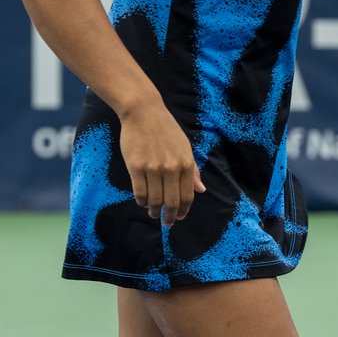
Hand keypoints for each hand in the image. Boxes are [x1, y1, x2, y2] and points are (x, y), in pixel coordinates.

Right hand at [118, 101, 205, 226]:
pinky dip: (141, 201)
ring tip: (153, 213)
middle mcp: (171, 168)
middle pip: (171, 202)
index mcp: (186, 163)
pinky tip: (143, 202)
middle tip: (168, 223)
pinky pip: (139, 192)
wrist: (144, 113)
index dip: (184, 210)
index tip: (181, 217)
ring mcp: (153, 168)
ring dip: (154, 211)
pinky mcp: (136, 167)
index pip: (187, 195)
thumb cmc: (166, 130)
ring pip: (154, 200)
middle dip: (170, 217)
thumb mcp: (185, 148)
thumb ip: (192, 170)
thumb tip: (201, 190)